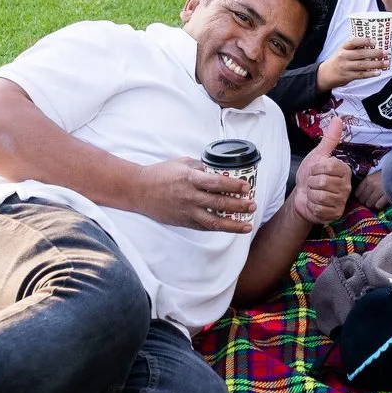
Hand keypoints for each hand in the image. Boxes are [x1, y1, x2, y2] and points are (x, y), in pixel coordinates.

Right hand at [132, 157, 253, 233]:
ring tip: (248, 225)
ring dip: (233, 225)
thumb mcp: (182, 163)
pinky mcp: (183, 222)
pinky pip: (204, 227)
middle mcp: (189, 196)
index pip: (216, 183)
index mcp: (189, 179)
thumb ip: (201, 167)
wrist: (139, 190)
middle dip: (239, 206)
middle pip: (219, 204)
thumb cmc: (160, 174)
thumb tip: (219, 170)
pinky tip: (231, 228)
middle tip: (252, 205)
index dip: (233, 186)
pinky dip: (219, 228)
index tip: (247, 187)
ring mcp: (186, 211)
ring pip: (214, 222)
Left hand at [292, 116, 351, 224]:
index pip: (328, 167)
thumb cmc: (311, 175)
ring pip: (321, 195)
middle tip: (314, 184)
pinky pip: (319, 208)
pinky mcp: (335, 213)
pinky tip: (315, 204)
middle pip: (323, 182)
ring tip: (314, 193)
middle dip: (312, 183)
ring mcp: (342, 200)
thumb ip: (329, 139)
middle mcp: (346, 186)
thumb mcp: (318, 155)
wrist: (302, 196)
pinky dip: (312, 206)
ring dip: (311, 194)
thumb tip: (338, 118)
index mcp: (344, 170)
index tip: (316, 171)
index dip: (316, 169)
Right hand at [318, 36, 389, 91]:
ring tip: (386, 62)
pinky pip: (361, 75)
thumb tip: (374, 46)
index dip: (364, 41)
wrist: (326, 73)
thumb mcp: (343, 51)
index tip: (374, 41)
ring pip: (363, 65)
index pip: (353, 42)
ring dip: (376, 64)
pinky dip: (370, 74)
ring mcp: (345, 67)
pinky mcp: (348, 76)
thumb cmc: (339, 60)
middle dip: (375, 53)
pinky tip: (378, 72)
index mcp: (343, 47)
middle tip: (385, 52)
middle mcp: (344, 56)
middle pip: (361, 54)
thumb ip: (355, 48)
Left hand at [353, 169, 389, 210]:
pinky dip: (380, 206)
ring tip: (379, 201)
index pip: (357, 194)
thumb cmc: (386, 177)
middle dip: (367, 201)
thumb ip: (367, 184)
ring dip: (373, 204)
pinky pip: (378, 206)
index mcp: (367, 179)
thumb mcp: (375, 177)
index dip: (361, 197)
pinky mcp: (387, 196)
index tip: (366, 197)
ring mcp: (379, 190)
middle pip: (362, 200)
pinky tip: (384, 202)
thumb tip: (359, 197)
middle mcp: (372, 184)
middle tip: (373, 200)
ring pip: (369, 204)